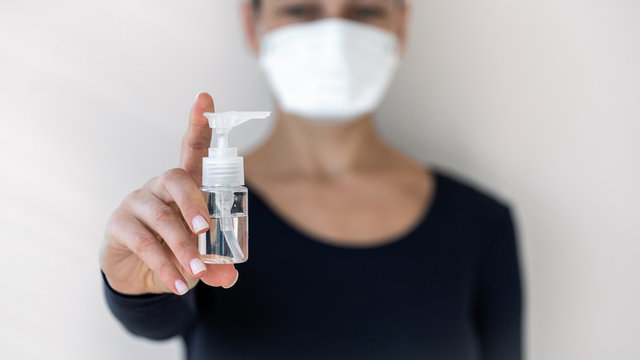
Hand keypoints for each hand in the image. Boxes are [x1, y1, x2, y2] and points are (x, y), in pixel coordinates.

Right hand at [99, 93, 237, 294]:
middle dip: (193, 202)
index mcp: (185, 187)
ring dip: (182, 247)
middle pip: (176, 178)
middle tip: (206, 228)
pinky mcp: (119, 225)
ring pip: (161, 217)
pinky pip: (145, 243)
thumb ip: (218, 264)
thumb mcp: (202, 257)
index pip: (192, 149)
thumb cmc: (177, 251)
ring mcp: (137, 202)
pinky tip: (179, 283)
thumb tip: (230, 278)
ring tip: (197, 272)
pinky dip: (166, 266)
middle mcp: (160, 187)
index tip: (206, 99)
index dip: (199, 124)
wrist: (140, 275)